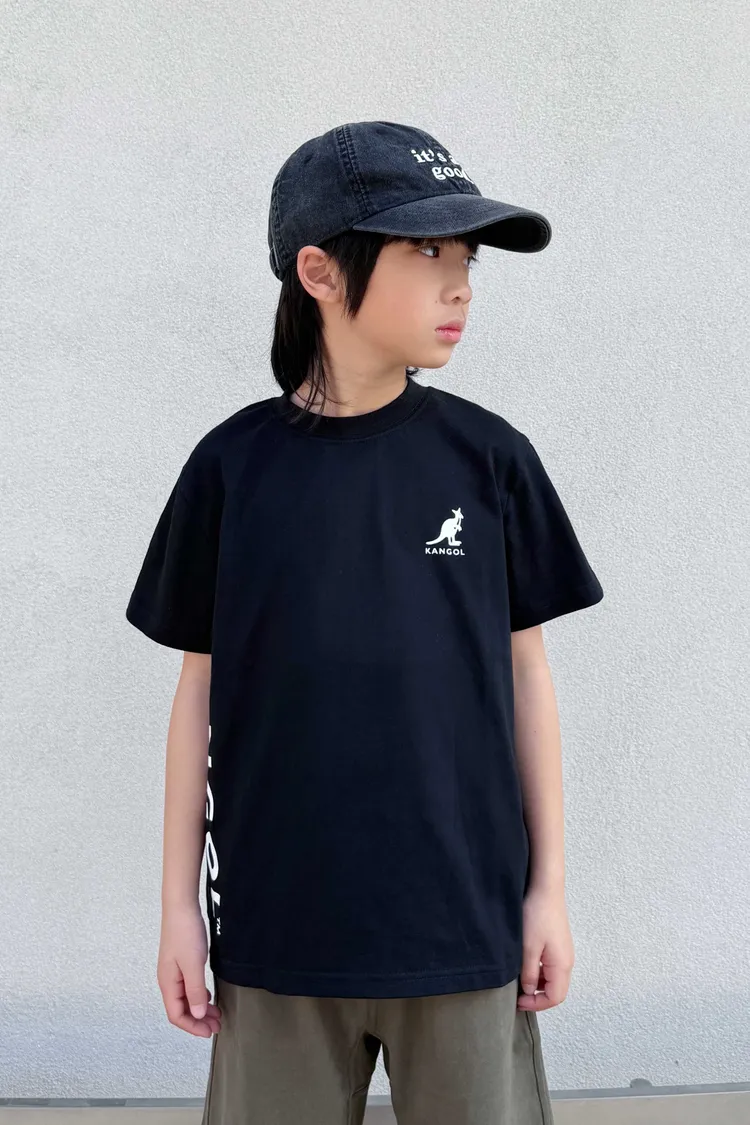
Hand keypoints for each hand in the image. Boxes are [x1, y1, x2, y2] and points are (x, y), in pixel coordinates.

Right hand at [157, 902, 221, 1037]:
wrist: (181, 907)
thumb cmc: (185, 934)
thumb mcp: (193, 965)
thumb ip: (195, 991)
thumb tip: (197, 1015)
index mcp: (168, 984)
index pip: (176, 1015)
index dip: (192, 1027)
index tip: (209, 1032)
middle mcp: (168, 980)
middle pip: (181, 1009)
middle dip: (198, 1020)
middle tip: (217, 1026)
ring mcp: (174, 972)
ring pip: (186, 998)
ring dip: (200, 1009)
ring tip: (216, 1015)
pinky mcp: (181, 963)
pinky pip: (189, 987)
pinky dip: (199, 995)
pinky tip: (208, 997)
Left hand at [516, 883, 574, 1011]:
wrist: (545, 888)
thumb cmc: (537, 915)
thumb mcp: (528, 948)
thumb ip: (528, 973)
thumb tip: (529, 991)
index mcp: (562, 965)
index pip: (555, 997)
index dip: (537, 1004)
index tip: (519, 1002)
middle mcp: (567, 962)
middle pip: (556, 990)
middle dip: (538, 997)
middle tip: (518, 995)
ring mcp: (564, 953)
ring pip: (553, 979)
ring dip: (538, 985)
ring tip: (519, 981)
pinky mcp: (558, 945)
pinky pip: (551, 967)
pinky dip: (539, 973)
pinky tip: (526, 966)